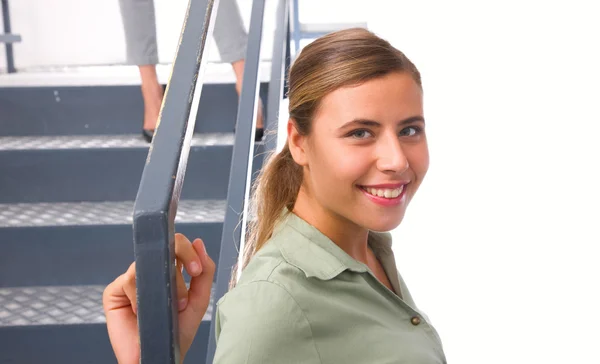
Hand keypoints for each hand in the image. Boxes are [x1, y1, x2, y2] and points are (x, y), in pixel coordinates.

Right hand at [103, 234, 214, 363]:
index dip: (187, 251)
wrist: (158, 354)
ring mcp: (131, 280)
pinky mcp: (114, 292)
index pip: (175, 246)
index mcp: (169, 271)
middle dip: (180, 258)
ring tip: (173, 307)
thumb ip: (205, 273)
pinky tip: (144, 311)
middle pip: (161, 247)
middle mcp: (149, 272)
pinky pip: (128, 281)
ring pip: (146, 265)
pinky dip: (139, 296)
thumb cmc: (177, 332)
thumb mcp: (198, 300)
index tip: (197, 269)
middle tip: (192, 276)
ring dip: (165, 285)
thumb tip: (199, 243)